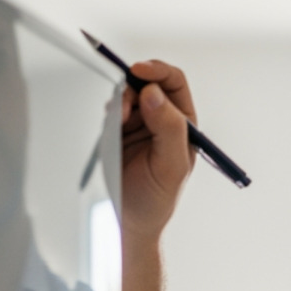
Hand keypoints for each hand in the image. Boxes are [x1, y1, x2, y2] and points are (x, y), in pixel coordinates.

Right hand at [119, 59, 197, 242]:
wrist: (127, 220)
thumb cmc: (155, 199)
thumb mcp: (170, 166)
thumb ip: (168, 128)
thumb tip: (154, 92)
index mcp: (183, 124)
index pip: (174, 83)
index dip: (158, 72)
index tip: (139, 71)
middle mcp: (162, 118)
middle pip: (147, 82)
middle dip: (133, 86)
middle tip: (123, 106)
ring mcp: (137, 123)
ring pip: (126, 92)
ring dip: (119, 100)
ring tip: (117, 121)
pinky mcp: (115, 130)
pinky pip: (109, 107)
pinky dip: (107, 110)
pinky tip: (110, 128)